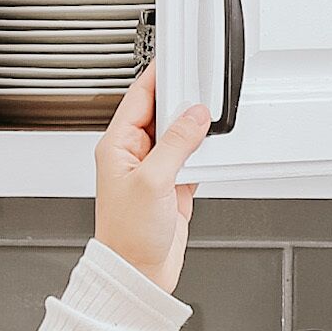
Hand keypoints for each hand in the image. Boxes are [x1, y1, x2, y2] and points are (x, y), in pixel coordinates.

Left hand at [94, 66, 209, 294]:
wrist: (139, 273)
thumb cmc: (128, 235)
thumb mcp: (153, 181)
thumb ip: (176, 144)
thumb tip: (194, 116)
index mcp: (117, 146)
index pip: (138, 98)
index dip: (157, 75)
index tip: (174, 57)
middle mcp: (135, 155)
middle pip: (162, 112)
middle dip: (182, 100)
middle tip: (203, 88)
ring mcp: (155, 171)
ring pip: (179, 135)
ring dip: (195, 128)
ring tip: (211, 119)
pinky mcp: (174, 186)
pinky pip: (192, 158)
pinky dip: (205, 152)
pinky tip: (214, 148)